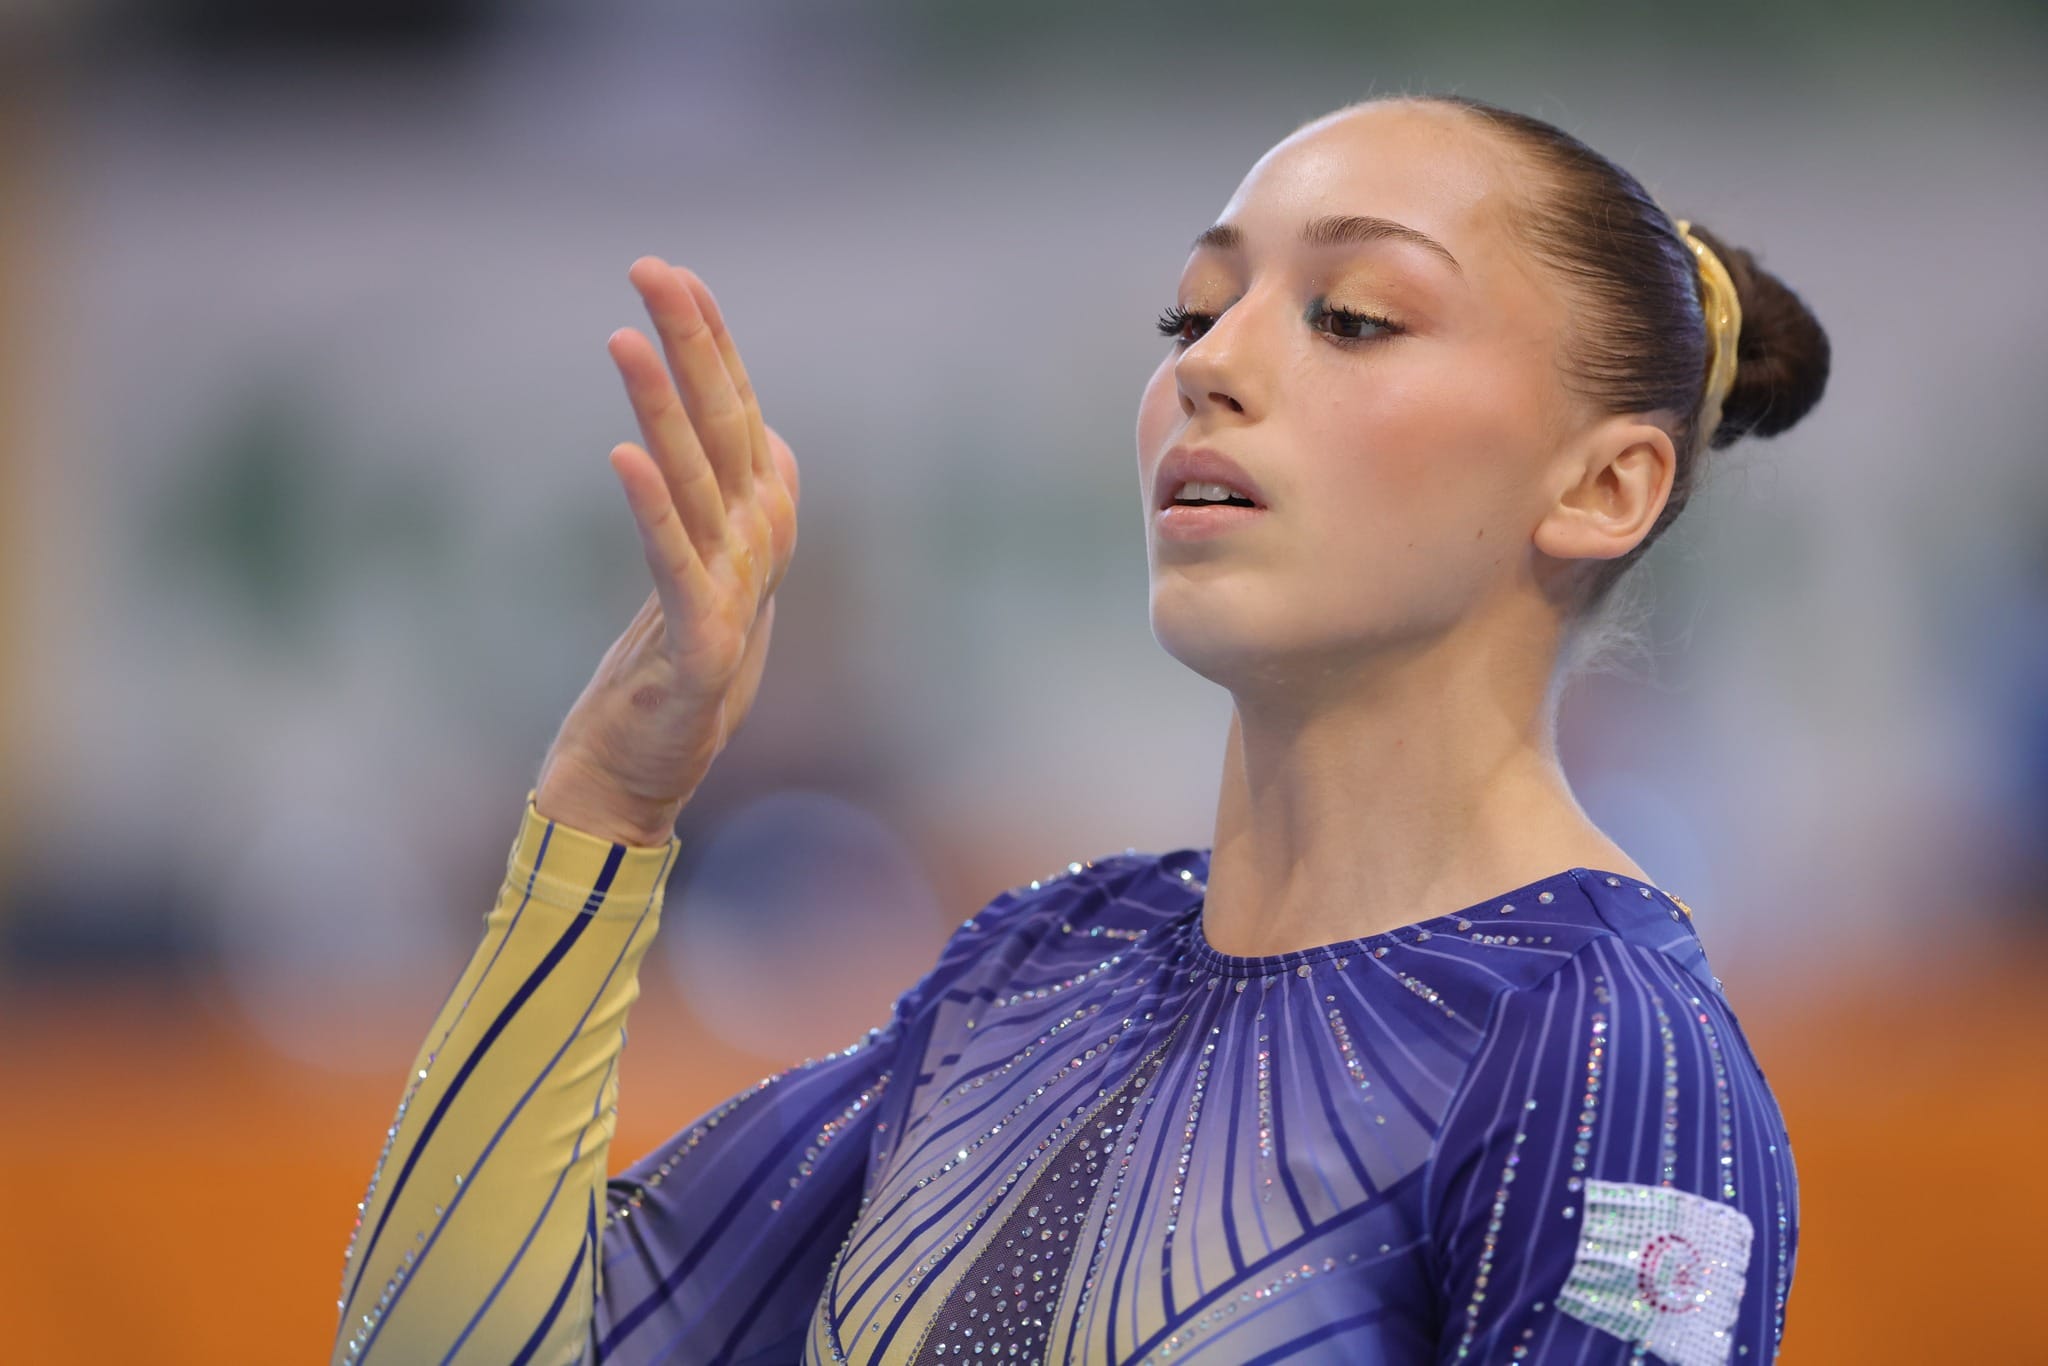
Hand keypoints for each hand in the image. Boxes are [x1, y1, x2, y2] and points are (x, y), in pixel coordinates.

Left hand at [534, 258, 799, 845]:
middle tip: (651, 270)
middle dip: (689, 342)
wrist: (653, 764)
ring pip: (696, 478)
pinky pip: (671, 560)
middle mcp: (759, 539)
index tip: (670, 272)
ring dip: (660, 405)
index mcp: (762, 513)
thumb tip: (752, 432)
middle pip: (723, 422)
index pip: (736, 405)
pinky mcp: (703, 640)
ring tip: (624, 339)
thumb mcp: (711, 561)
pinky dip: (651, 507)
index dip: (709, 338)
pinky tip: (623, 455)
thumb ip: (729, 496)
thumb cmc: (681, 657)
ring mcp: (735, 588)